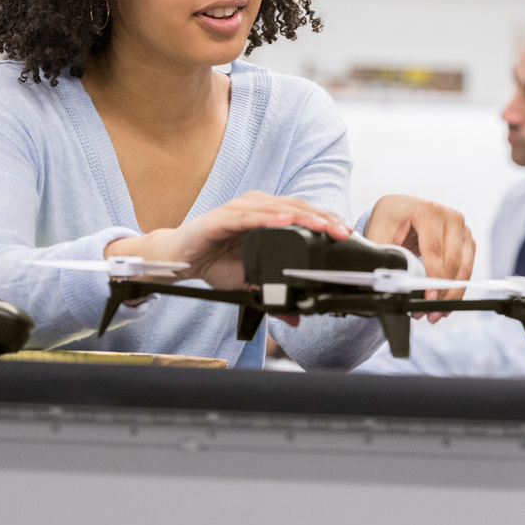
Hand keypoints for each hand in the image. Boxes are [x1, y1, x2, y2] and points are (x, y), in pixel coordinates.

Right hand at [107, 192, 351, 290]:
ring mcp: (239, 210)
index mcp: (266, 217)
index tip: (346, 234)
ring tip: (321, 224)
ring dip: (301, 215)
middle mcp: (255, 207)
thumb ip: (271, 294)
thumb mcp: (248, 282)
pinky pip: (249, 216)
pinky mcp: (221, 217)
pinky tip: (286, 221)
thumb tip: (294, 317)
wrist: (178, 261)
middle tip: (342, 231)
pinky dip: (269, 218)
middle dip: (321, 218)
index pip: (302, 214)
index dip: (325, 221)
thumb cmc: (212, 263)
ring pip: (277, 208)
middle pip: (295, 207)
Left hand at [365, 194, 474, 321]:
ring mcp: (463, 230)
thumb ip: (384, 256)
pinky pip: (466, 269)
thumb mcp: (380, 233)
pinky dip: (456, 288)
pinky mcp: (467, 241)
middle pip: (453, 261)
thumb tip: (384, 282)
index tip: (428, 299)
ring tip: (437, 313)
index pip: (435, 250)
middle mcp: (451, 218)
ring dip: (451, 294)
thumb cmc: (391, 218)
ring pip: (464, 268)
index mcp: (429, 211)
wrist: (402, 208)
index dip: (432, 277)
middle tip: (429, 313)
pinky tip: (445, 302)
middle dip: (442, 291)